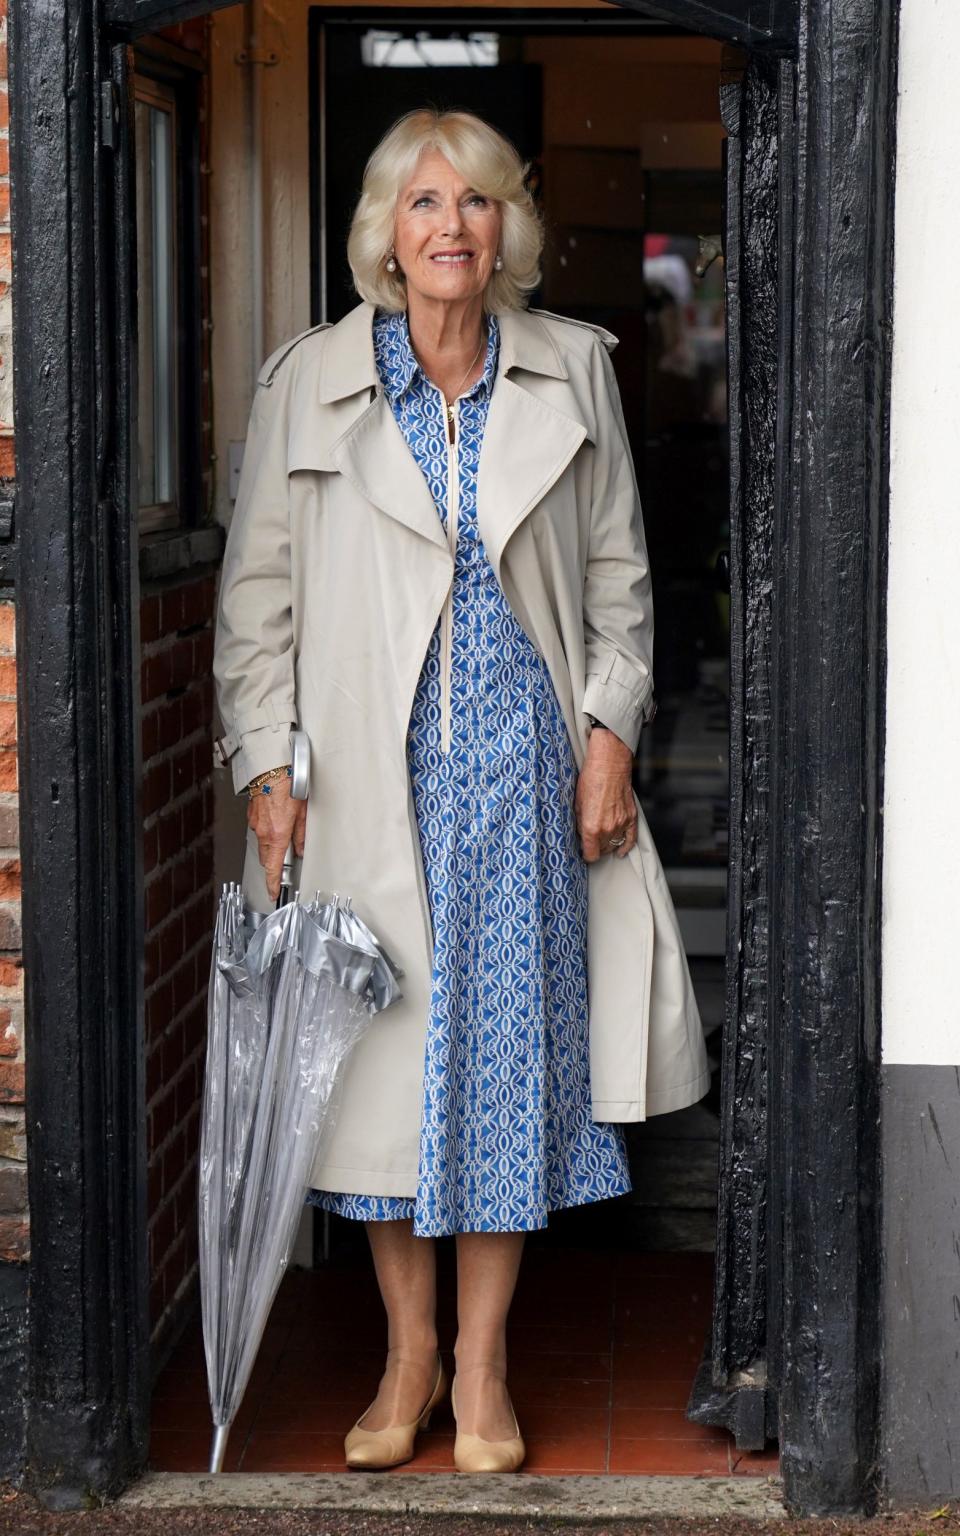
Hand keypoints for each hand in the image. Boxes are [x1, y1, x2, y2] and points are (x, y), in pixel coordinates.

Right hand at [247, 775, 307, 901]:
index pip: (273, 867)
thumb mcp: (303, 813)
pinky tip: (275, 822)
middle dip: (273, 864)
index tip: (272, 892)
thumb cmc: (288, 786)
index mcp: (277, 835)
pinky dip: (266, 831)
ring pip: (262, 843)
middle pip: (266, 857)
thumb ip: (301, 834)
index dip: (272, 883)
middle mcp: (263, 831)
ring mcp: (255, 823)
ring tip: (283, 837)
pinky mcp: (252, 814)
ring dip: (271, 845)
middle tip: (282, 865)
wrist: (272, 769)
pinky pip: (259, 829)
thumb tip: (301, 847)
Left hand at [575, 728, 636, 862]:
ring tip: (601, 840)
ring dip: (608, 844)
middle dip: (595, 847)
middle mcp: (608, 829)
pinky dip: (626, 847)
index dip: (586, 855)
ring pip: (615, 844)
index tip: (583, 852)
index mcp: (592, 827)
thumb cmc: (591, 780)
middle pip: (603, 850)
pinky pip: (631, 839)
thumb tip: (582, 834)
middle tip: (590, 840)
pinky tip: (621, 851)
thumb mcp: (577, 804)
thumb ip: (580, 824)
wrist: (609, 766)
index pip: (591, 854)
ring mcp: (622, 824)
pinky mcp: (631, 817)